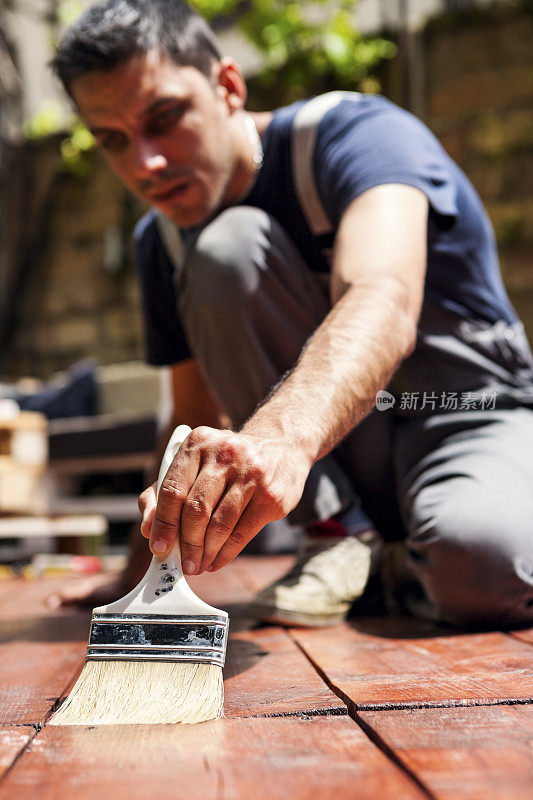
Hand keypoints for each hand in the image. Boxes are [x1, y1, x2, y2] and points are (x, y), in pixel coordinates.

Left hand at [138, 426, 311, 574]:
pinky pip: (242, 532)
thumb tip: (149, 530)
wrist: (280, 446)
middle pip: (196, 509)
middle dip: (187, 544)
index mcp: (197, 443)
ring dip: (205, 552)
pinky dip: (226, 554)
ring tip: (199, 565)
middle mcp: (225, 453)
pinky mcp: (271, 495)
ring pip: (220, 524)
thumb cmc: (226, 463)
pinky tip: (217, 561)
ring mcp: (252, 473)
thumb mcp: (193, 464)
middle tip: (183, 564)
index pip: (172, 489)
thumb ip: (162, 494)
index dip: (163, 524)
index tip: (159, 548)